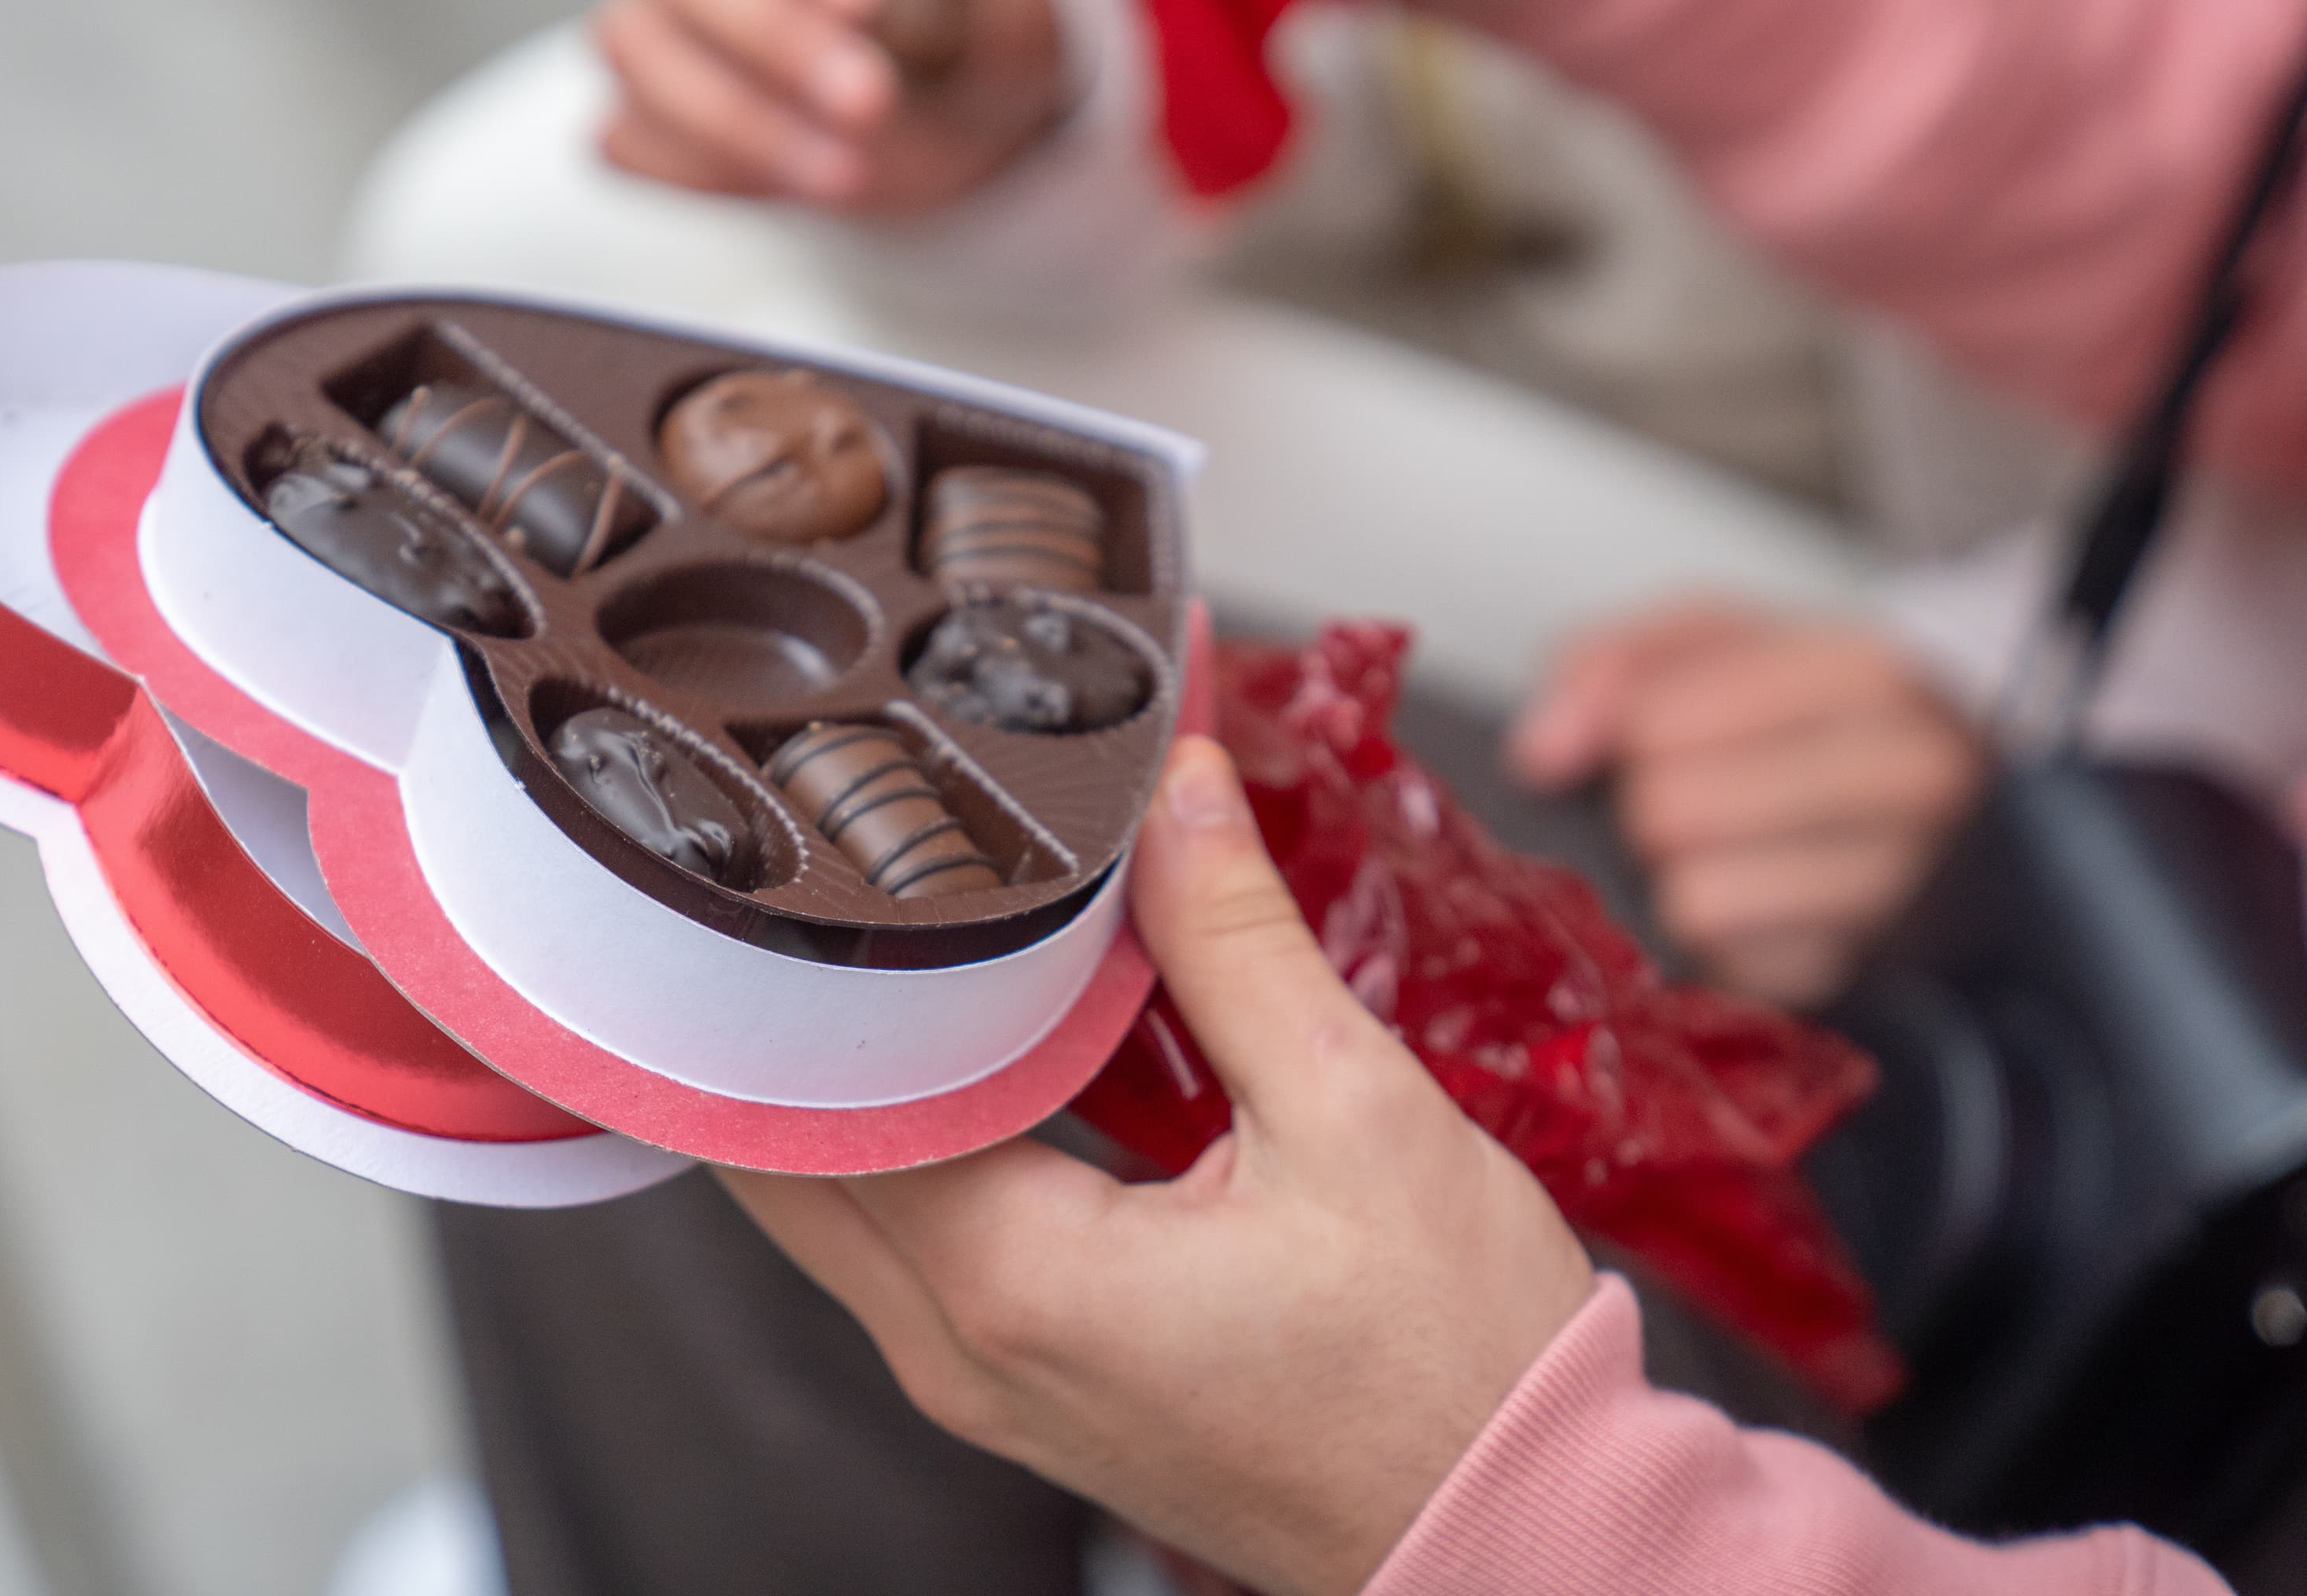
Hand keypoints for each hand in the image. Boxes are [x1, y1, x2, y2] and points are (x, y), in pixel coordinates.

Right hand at [594, 0, 1065, 212]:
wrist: (959, 108)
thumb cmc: (975, 22)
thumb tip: (877, 17)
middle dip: (776, 35)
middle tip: (871, 99)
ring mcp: (659, 11)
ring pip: (635, 43)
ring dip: (737, 116)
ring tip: (850, 169)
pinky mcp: (645, 106)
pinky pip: (628, 135)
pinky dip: (697, 168)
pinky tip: (793, 188)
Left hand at [721, 739, 1593, 1595]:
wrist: (1519, 1531)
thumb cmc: (1454, 1367)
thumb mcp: (1353, 1110)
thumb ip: (1233, 936)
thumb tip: (1172, 785)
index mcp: (1015, 1279)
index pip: (822, 1094)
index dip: (821, 958)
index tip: (848, 849)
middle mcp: (960, 1350)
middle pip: (786, 1158)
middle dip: (802, 1015)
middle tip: (854, 876)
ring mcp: (982, 1384)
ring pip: (837, 1206)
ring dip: (858, 1081)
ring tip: (916, 947)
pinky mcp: (1024, 1388)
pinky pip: (907, 1249)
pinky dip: (915, 1147)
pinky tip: (980, 1057)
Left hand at [1507, 600, 1989, 1006]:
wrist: (1914, 780)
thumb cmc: (1797, 702)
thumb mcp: (1710, 637)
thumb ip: (1613, 660)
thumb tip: (1543, 752)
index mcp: (1864, 677)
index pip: (1664, 724)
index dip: (1623, 733)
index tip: (1634, 735)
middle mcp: (1903, 783)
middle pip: (1671, 813)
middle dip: (1644, 805)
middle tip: (1672, 794)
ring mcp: (1891, 887)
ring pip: (1693, 903)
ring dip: (1669, 876)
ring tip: (1707, 844)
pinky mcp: (1843, 969)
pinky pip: (1715, 967)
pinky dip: (1704, 936)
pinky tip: (1735, 895)